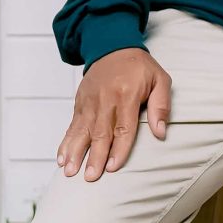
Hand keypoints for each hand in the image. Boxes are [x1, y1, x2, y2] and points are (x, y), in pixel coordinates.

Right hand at [58, 47, 170, 180]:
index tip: (113, 167)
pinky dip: (66, 142)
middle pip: (100, 132)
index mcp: (127, 94)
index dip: (119, 148)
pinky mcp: (80, 102)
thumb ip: (161, 106)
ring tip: (70, 171)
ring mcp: (90, 101)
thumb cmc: (139, 67)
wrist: (112, 46)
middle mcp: (106, 99)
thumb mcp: (160, 80)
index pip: (123, 127)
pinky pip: (72, 125)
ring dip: (75, 152)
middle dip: (94, 156)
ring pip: (82, 130)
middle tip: (90, 177)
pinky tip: (62, 157)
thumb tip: (160, 133)